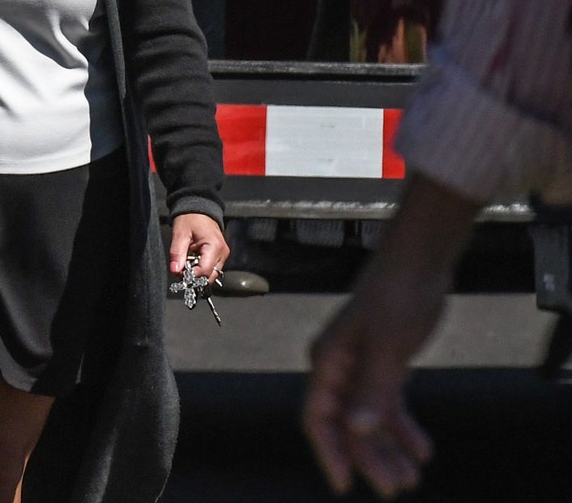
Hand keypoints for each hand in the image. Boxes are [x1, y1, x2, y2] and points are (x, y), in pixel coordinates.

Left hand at [167, 212, 229, 278]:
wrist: (199, 209)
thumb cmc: (190, 218)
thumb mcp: (180, 234)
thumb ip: (177, 253)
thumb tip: (175, 270)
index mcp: (214, 246)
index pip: (205, 271)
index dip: (191, 276)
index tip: (179, 272)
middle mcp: (222, 253)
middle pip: (210, 276)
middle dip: (194, 277)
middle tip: (181, 269)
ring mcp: (223, 255)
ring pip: (211, 274)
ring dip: (198, 273)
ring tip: (186, 262)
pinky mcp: (220, 255)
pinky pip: (212, 268)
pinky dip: (201, 268)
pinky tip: (192, 260)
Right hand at [301, 176, 474, 497]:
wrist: (420, 262)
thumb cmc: (397, 294)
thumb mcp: (388, 346)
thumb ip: (373, 389)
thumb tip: (358, 428)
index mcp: (329, 362)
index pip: (320, 416)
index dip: (330, 451)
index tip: (344, 482)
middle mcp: (340, 368)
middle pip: (347, 423)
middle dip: (369, 456)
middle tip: (394, 485)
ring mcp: (361, 365)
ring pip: (368, 418)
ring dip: (388, 447)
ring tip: (411, 475)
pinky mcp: (384, 362)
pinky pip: (387, 404)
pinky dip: (402, 426)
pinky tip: (421, 446)